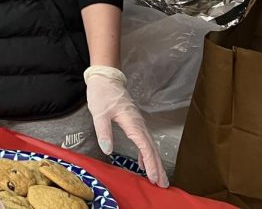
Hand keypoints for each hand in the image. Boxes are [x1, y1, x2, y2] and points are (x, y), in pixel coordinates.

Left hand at [85, 66, 169, 186]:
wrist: (105, 77)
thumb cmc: (102, 93)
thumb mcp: (99, 113)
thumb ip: (104, 131)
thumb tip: (108, 150)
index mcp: (132, 122)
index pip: (144, 146)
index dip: (150, 163)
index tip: (154, 177)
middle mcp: (139, 124)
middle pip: (151, 148)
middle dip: (157, 167)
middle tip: (163, 184)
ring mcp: (137, 123)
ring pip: (149, 145)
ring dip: (153, 161)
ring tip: (157, 178)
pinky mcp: (133, 122)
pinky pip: (143, 140)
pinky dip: (145, 153)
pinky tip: (143, 162)